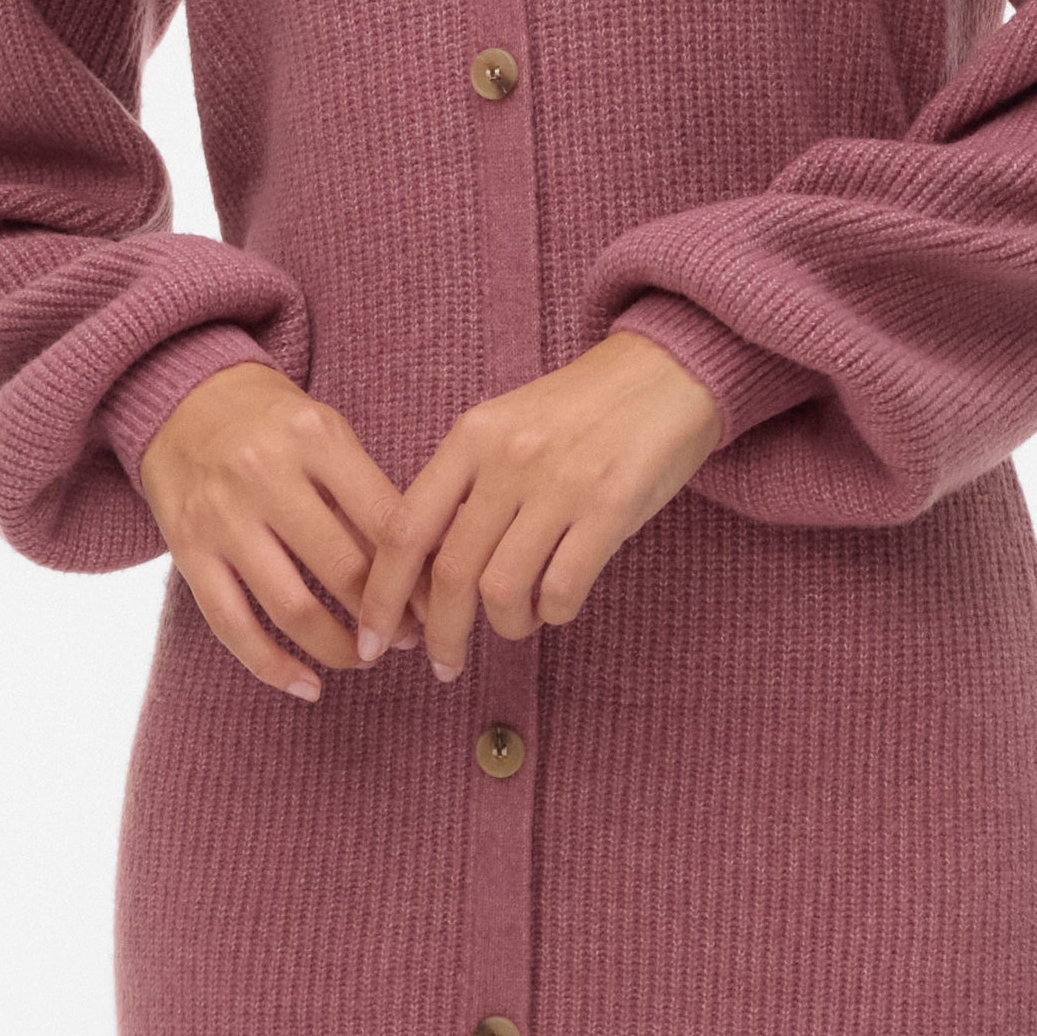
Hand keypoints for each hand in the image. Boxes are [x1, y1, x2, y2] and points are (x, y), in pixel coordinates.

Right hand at [135, 361, 412, 702]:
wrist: (181, 401)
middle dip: (385, 617)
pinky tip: (308, 686)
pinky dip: (273, 667)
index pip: (385, 522)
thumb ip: (368, 493)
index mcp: (315, 439)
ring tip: (365, 658)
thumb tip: (426, 571)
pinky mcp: (188, 551)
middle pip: (343, 569)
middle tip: (407, 638)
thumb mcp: (326, 434)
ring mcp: (222, 516)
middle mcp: (264, 475)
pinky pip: (233, 626)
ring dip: (338, 648)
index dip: (420, 577)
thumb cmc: (272, 424)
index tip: (439, 606)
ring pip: (291, 608)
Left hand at [355, 329, 724, 678]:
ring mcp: (561, 484)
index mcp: (471, 437)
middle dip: (440, 633)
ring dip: (504, 625)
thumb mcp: (506, 429)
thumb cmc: (580, 411)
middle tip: (444, 664)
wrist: (666, 371)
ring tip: (516, 622)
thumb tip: (422, 570)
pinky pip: (562, 590)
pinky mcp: (612, 508)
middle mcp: (508, 459)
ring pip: (502, 590)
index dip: (380, 595)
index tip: (371, 639)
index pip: (405, 529)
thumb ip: (464, 488)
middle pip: (449, 572)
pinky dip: (552, 614)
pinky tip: (555, 606)